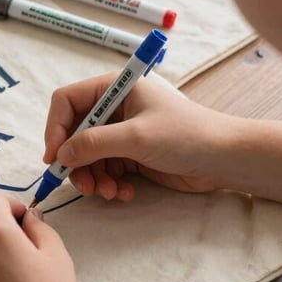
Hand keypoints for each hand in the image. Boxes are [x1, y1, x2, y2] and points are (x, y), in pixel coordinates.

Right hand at [44, 75, 228, 200]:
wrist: (227, 160)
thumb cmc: (184, 135)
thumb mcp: (135, 137)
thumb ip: (93, 144)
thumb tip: (60, 155)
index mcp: (113, 88)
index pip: (67, 101)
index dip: (56, 127)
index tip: (54, 157)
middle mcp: (113, 108)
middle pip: (74, 132)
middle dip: (76, 161)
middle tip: (82, 185)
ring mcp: (122, 132)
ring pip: (87, 155)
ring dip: (92, 177)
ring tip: (107, 193)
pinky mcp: (130, 155)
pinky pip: (105, 169)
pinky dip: (108, 183)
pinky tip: (124, 193)